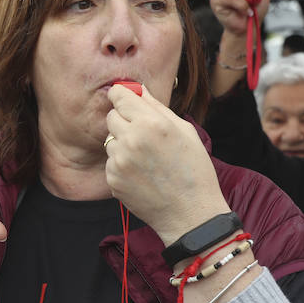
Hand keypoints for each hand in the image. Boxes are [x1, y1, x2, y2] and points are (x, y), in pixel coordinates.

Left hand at [104, 83, 229, 242]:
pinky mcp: (113, 180)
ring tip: (146, 159)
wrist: (190, 213)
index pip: (119, 96)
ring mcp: (119, 161)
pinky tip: (141, 174)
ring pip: (110, 140)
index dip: (121, 96)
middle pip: (111, 117)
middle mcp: (131, 140)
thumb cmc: (193, 170)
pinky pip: (111, 162)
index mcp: (151, 123)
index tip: (122, 98)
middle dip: (123, 121)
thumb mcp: (184, 131)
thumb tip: (137, 89)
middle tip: (143, 134)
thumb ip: (157, 107)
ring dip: (122, 144)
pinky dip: (121, 165)